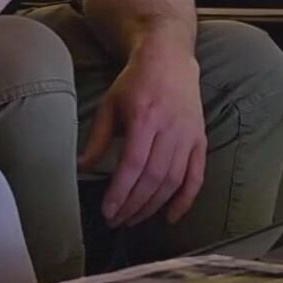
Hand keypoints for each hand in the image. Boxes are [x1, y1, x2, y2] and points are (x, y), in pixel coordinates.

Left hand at [79, 47, 206, 228]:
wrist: (170, 61)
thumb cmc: (135, 83)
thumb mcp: (110, 105)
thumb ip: (98, 138)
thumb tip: (81, 167)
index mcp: (145, 119)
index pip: (133, 165)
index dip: (121, 192)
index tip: (107, 211)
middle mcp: (170, 130)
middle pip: (153, 178)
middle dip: (134, 205)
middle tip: (117, 221)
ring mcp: (189, 137)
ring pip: (174, 181)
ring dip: (153, 206)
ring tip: (134, 219)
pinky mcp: (200, 141)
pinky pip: (196, 176)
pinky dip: (186, 199)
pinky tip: (171, 216)